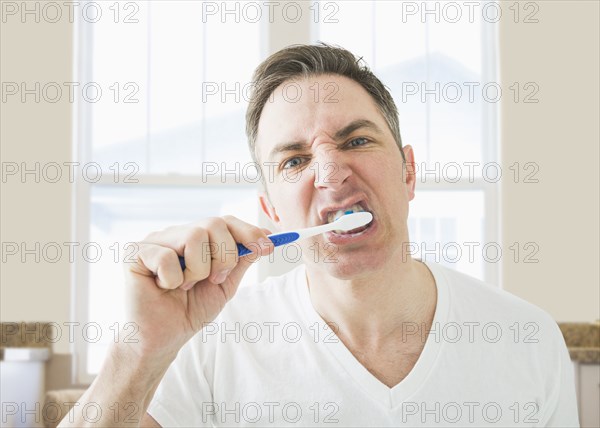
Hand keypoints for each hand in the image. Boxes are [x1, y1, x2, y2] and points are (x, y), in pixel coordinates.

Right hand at [122, 216, 272, 362]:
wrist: (163, 339)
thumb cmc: (190, 310)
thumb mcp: (225, 285)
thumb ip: (241, 261)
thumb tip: (266, 239)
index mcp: (197, 238)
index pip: (226, 221)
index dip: (249, 232)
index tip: (269, 247)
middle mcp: (176, 234)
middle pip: (214, 223)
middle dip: (225, 256)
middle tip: (215, 280)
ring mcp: (155, 240)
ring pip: (194, 235)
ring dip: (198, 270)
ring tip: (185, 286)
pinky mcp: (135, 252)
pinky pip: (166, 256)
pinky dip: (172, 279)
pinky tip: (163, 287)